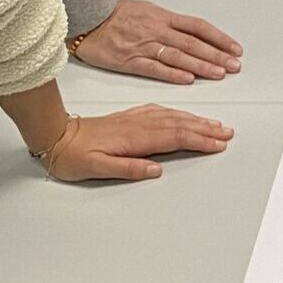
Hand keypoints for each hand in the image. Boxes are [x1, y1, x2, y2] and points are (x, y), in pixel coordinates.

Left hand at [43, 103, 233, 181]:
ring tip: (214, 124)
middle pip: (180, 125)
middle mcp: (138, 125)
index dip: (200, 140)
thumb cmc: (72, 156)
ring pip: (173, 117)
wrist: (55, 137)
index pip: (175, 137)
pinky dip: (178, 114)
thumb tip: (155, 170)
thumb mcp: (96, 168)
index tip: (218, 143)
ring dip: (196, 120)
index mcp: (134, 138)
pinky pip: (161, 112)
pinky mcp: (129, 118)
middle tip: (227, 132)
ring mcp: (135, 119)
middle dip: (206, 129)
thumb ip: (127, 168)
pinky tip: (184, 115)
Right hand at [73, 0, 243, 83]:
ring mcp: (144, 46)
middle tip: (234, 65)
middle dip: (217, 55)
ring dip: (201, 66)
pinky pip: (155, 68)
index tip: (234, 48)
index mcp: (163, 17)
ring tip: (219, 74)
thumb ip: (168, 22)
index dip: (219, 38)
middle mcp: (157, 30)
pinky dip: (172, 74)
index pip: (198, 27)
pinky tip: (188, 79)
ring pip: (178, 56)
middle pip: (193, 43)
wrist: (88, 19)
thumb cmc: (115, 15)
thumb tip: (188, 30)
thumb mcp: (146, 10)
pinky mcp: (130, 60)